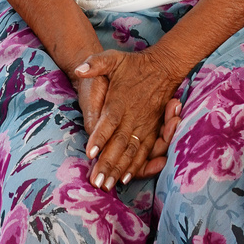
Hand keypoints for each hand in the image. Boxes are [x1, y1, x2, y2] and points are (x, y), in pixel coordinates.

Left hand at [72, 47, 183, 187]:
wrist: (164, 67)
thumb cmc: (134, 65)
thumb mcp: (113, 58)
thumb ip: (96, 63)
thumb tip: (79, 69)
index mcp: (120, 101)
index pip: (108, 122)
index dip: (100, 137)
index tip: (90, 153)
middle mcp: (132, 116)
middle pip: (119, 143)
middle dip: (107, 164)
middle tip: (96, 181)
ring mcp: (143, 125)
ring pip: (130, 151)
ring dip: (119, 169)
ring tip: (108, 185)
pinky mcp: (151, 130)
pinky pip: (144, 151)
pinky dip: (136, 166)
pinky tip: (126, 178)